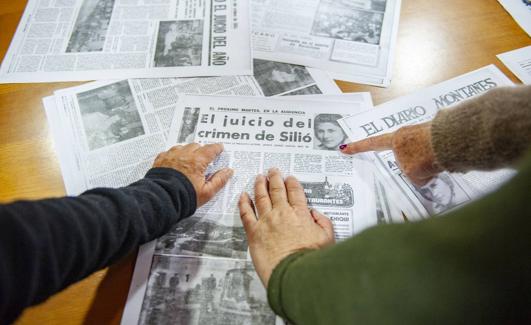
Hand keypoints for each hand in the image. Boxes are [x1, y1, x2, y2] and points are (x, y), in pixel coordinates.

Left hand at [153, 143, 232, 206]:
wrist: (162, 200)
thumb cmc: (184, 197)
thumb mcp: (207, 192)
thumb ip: (219, 180)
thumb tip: (228, 171)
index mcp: (197, 161)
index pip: (211, 149)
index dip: (217, 148)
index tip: (220, 148)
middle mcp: (184, 155)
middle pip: (196, 146)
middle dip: (202, 150)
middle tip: (204, 158)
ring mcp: (171, 156)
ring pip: (182, 147)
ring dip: (188, 151)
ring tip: (190, 159)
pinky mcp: (161, 160)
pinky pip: (169, 152)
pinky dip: (174, 155)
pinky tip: (176, 161)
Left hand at [239, 169, 334, 286]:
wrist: (294, 274)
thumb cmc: (310, 260)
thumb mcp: (327, 239)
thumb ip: (322, 223)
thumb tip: (315, 214)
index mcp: (300, 214)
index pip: (295, 192)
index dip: (291, 182)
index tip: (289, 178)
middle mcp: (282, 213)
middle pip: (277, 190)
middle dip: (274, 178)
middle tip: (272, 171)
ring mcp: (266, 221)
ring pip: (261, 197)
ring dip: (259, 185)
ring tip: (259, 177)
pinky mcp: (254, 233)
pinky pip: (246, 213)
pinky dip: (243, 202)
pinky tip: (243, 195)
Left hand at [340, 122, 442, 185]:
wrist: (449, 139)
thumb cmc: (443, 135)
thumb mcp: (424, 135)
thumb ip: (414, 145)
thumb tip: (420, 159)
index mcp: (399, 136)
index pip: (373, 142)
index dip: (358, 146)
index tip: (342, 149)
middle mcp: (397, 148)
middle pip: (403, 164)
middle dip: (416, 164)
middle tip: (429, 155)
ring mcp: (401, 161)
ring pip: (412, 173)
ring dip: (424, 170)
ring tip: (435, 158)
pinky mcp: (409, 172)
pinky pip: (419, 181)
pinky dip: (428, 177)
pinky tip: (434, 167)